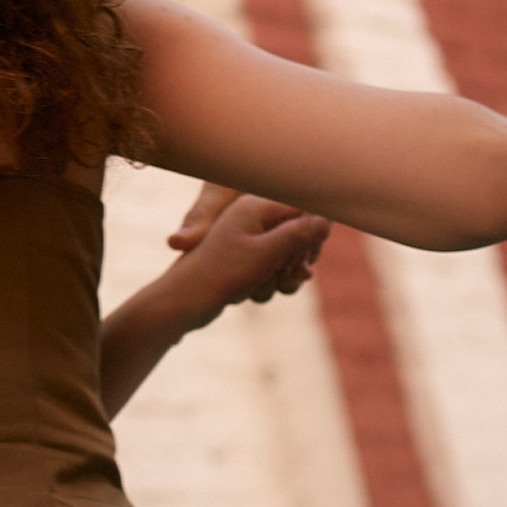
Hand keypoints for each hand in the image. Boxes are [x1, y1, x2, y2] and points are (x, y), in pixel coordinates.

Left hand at [161, 184, 329, 320]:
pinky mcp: (244, 257)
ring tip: (270, 286)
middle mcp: (253, 217)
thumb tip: (327, 221)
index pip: (304, 208)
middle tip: (290, 275)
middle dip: (298, 259)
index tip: (306, 257)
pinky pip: (272, 267)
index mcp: (257, 206)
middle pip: (298, 233)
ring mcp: (249, 237)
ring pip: (286, 255)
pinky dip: (271, 281)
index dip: (312, 235)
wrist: (180, 300)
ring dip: (284, 276)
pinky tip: (253, 291)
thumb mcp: (264, 253)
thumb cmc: (220, 272)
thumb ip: (297, 235)